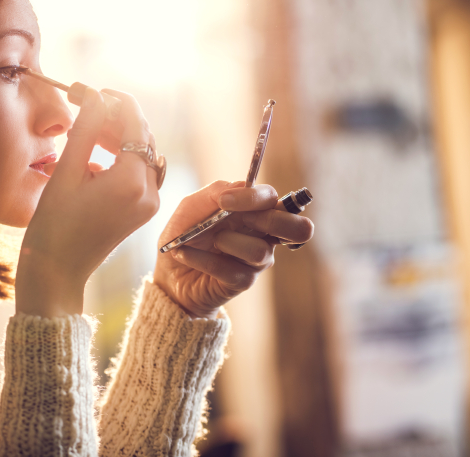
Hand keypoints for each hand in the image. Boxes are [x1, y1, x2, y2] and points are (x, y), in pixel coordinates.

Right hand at [16, 88, 159, 316]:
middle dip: (117, 118)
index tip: (94, 90)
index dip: (117, 102)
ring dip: (120, 136)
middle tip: (86, 105)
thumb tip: (96, 96)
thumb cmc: (54, 225)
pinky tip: (94, 154)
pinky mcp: (142, 210)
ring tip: (88, 128)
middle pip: (142, 138)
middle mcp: (149, 192)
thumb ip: (86, 129)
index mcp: (131, 182)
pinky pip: (138, 171)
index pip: (135, 125)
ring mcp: (149, 203)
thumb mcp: (66, 171)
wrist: (57, 271)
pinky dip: (121, 157)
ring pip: (142, 154)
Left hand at [154, 181, 313, 318]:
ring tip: (204, 241)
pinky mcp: (243, 281)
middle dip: (270, 220)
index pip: (275, 200)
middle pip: (300, 229)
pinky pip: (231, 270)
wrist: (169, 270)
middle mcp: (264, 235)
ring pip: (259, 251)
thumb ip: (218, 191)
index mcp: (256, 211)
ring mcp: (257, 261)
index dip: (257, 198)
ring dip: (225, 242)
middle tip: (238, 220)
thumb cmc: (186, 232)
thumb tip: (243, 186)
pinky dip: (202, 260)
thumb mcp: (194, 205)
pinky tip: (186, 254)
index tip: (224, 201)